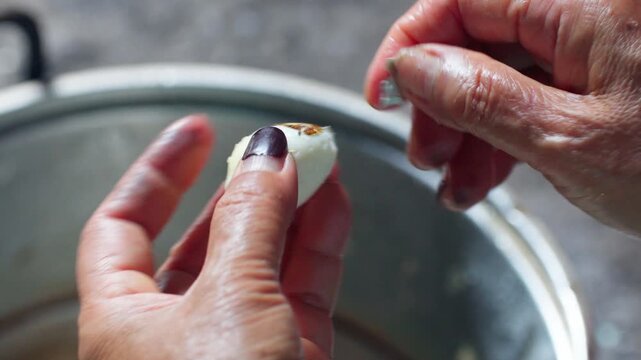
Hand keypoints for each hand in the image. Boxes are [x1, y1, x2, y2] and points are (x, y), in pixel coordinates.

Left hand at [76, 116, 350, 358]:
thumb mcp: (230, 298)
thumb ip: (251, 220)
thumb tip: (269, 153)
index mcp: (124, 318)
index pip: (122, 226)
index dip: (158, 172)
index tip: (198, 131)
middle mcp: (177, 329)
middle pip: (207, 237)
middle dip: (244, 186)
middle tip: (277, 144)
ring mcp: (237, 341)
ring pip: (262, 259)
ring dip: (292, 207)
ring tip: (317, 159)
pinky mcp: (289, 353)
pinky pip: (301, 285)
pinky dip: (319, 243)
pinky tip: (333, 201)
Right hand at [365, 0, 640, 235]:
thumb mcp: (569, 140)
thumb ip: (481, 98)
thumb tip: (414, 69)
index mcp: (586, 1)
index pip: (462, 0)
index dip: (411, 47)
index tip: (384, 94)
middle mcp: (592, 9)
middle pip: (479, 37)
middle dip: (440, 100)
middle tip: (423, 152)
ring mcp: (600, 43)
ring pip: (505, 72)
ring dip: (469, 129)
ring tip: (456, 183)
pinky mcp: (609, 74)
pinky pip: (539, 93)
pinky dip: (507, 136)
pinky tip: (489, 176)